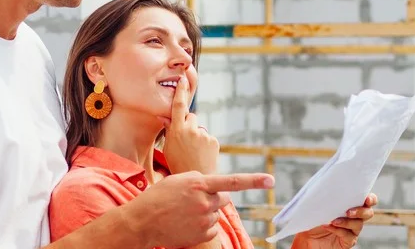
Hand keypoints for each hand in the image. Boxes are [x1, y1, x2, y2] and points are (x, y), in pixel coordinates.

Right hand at [124, 171, 274, 248]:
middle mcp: (205, 202)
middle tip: (193, 200)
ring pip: (216, 213)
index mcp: (200, 184)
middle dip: (214, 197)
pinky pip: (212, 228)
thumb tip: (215, 186)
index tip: (271, 180)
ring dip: (205, 212)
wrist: (143, 222)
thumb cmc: (158, 197)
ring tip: (183, 212)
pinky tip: (186, 223)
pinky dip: (203, 226)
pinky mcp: (203, 234)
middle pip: (223, 198)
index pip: (232, 181)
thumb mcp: (178, 179)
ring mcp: (205, 220)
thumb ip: (200, 179)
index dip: (254, 181)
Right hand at [162, 68, 218, 174]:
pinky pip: (207, 137)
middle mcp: (191, 130)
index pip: (178, 106)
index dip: (181, 92)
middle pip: (191, 117)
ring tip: (193, 153)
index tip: (183, 79)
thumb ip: (169, 131)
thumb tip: (165, 116)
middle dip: (188, 124)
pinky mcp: (213, 140)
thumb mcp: (168, 148)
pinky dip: (205, 144)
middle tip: (185, 142)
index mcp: (177, 131)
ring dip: (197, 136)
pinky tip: (201, 155)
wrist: (197, 180)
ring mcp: (203, 135)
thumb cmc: (178, 166)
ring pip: (199, 129)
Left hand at [293, 193, 377, 248]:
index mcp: (351, 205)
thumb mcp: (319, 204)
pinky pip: (349, 236)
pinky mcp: (347, 242)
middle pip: (368, 213)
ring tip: (333, 221)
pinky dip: (339, 231)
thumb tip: (329, 188)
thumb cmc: (313, 218)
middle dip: (361, 211)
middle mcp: (354, 218)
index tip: (367, 199)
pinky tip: (329, 226)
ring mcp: (352, 230)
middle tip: (348, 212)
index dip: (371, 199)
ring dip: (347, 222)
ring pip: (358, 225)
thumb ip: (327, 197)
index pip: (367, 200)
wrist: (305, 237)